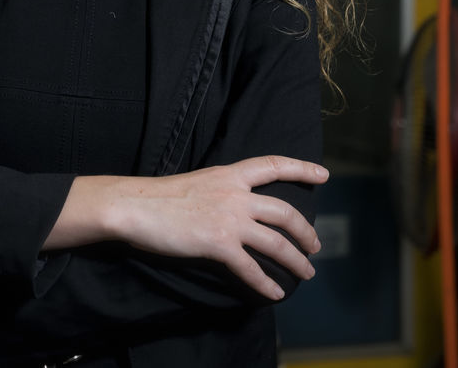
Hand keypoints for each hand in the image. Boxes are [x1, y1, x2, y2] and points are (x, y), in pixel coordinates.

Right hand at [80, 157, 327, 299]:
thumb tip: (231, 206)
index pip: (272, 165)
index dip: (301, 168)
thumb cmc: (157, 195)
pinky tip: (275, 293)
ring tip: (306, 272)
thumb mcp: (197, 182)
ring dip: (296, 260)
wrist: (134, 206)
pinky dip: (266, 284)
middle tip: (314, 245)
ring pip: (277, 242)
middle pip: (285, 212)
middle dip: (305, 231)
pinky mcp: (219, 244)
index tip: (323, 174)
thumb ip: (219, 191)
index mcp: (229, 175)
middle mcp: (236, 195)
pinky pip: (251, 269)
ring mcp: (229, 220)